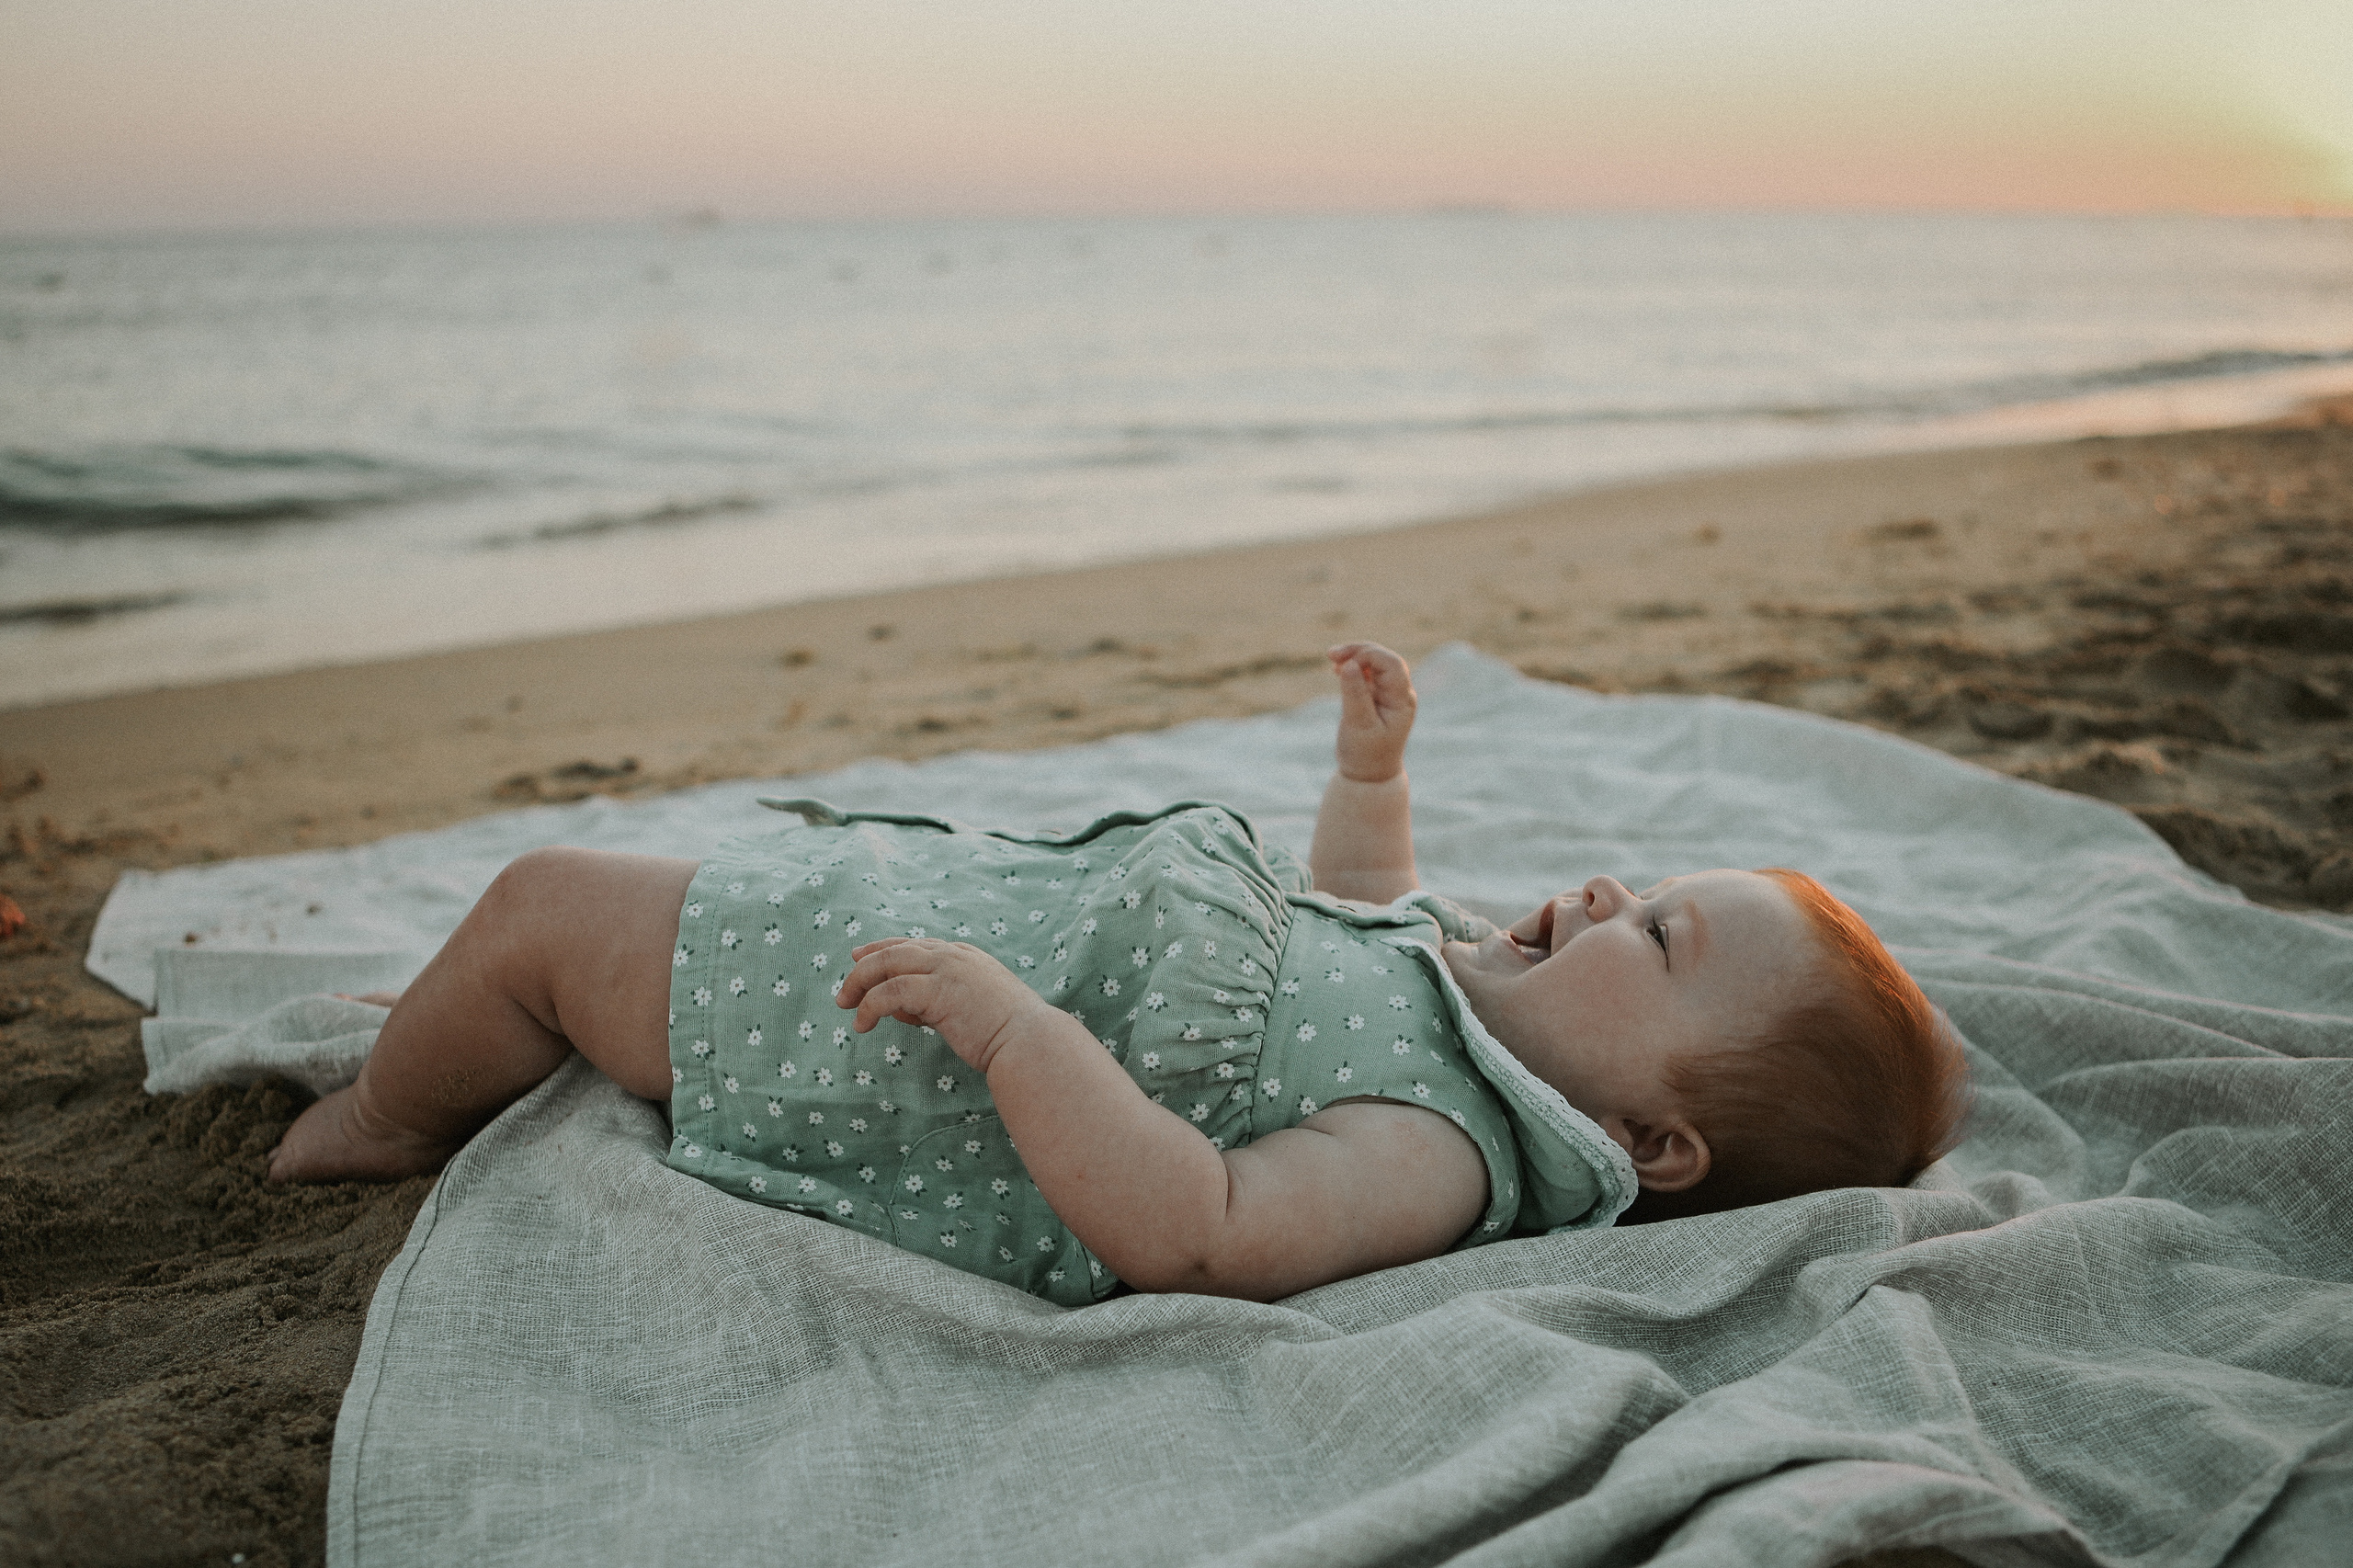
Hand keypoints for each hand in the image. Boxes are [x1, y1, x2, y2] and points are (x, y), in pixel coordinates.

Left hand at [836, 938, 1056, 1074]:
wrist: (1029, 1041)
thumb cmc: (1008, 1033)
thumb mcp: (970, 1008)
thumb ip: (937, 1002)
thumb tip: (902, 1011)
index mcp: (964, 955)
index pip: (913, 945)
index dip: (882, 949)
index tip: (859, 957)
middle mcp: (953, 955)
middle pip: (894, 950)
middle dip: (863, 968)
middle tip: (844, 993)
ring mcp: (946, 969)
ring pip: (886, 965)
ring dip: (860, 986)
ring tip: (847, 1008)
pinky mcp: (937, 990)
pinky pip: (890, 991)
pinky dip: (870, 1006)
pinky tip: (862, 1023)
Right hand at [1327, 642, 1417, 782]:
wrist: (1369, 776)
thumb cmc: (1365, 754)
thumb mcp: (1358, 725)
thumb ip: (1354, 694)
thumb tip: (1349, 664)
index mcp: (1401, 701)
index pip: (1391, 664)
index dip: (1368, 655)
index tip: (1342, 663)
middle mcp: (1400, 694)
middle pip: (1383, 659)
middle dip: (1358, 652)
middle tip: (1331, 655)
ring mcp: (1390, 694)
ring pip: (1375, 663)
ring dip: (1354, 657)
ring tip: (1332, 661)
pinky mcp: (1378, 696)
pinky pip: (1368, 673)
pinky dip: (1353, 668)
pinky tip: (1337, 670)